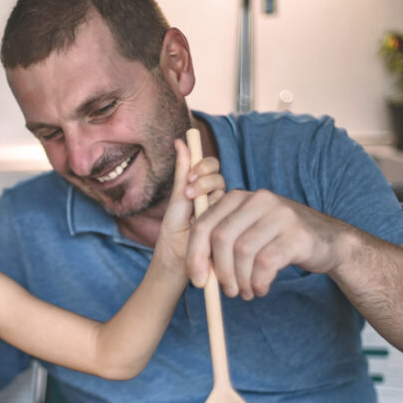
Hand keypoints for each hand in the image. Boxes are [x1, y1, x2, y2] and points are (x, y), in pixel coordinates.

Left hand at [156, 139, 225, 276]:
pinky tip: (201, 221)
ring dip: (208, 198)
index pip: (210, 167)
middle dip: (206, 179)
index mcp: (202, 189)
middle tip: (190, 192)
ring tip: (193, 212)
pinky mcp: (229, 226)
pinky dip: (216, 214)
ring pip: (225, 194)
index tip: (191, 176)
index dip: (204, 166)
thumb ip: (183, 173)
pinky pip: (228, 213)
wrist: (177, 260)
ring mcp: (223, 212)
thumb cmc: (174, 232)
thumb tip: (180, 141)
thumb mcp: (177, 200)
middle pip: (219, 178)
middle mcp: (214, 198)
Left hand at [186, 188, 350, 298]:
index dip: (195, 256)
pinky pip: (266, 263)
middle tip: (227, 291)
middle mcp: (259, 200)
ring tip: (247, 292)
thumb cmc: (280, 240)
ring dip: (241, 280)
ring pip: (243, 252)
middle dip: (220, 272)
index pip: (204, 225)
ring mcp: (280, 214)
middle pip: (221, 238)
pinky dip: (259, 282)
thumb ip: (222, 243)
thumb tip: (197, 273)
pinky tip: (261, 289)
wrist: (329, 241)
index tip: (198, 281)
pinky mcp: (297, 235)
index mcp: (239, 197)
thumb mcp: (248, 231)